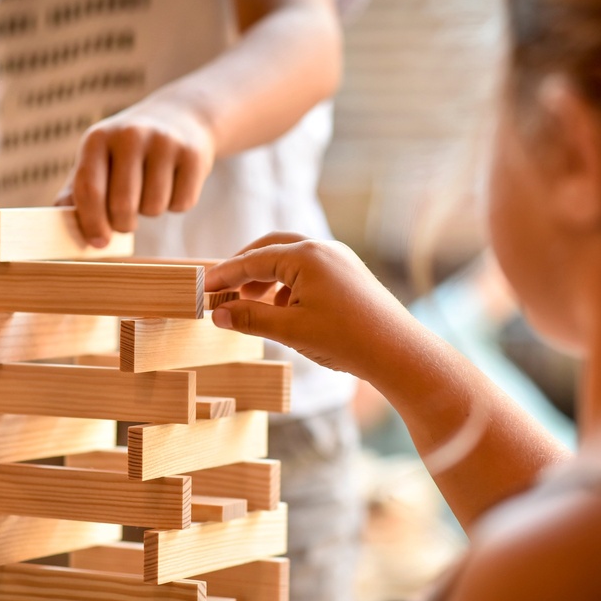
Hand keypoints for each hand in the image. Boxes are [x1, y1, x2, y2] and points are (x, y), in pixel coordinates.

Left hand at [54, 99, 215, 245]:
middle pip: (122, 205)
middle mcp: (130, 135)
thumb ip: (77, 191)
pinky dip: (177, 205)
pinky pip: (182, 203)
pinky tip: (173, 185)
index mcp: (98, 139)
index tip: (98, 243)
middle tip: (126, 222)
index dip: (91, 223)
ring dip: (151, 212)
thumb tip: (61, 225)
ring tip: (150, 193)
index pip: (89, 189)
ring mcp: (165, 143)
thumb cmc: (129, 151)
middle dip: (123, 224)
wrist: (180, 117)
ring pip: (154, 208)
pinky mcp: (194, 155)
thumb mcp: (99, 160)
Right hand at [205, 233, 417, 377]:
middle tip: (222, 289)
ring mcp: (340, 259)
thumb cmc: (346, 339)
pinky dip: (288, 285)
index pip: (252, 260)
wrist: (398, 352)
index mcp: (306, 256)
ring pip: (291, 260)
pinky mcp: (350, 274)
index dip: (224, 275)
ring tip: (249, 303)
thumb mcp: (289, 330)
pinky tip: (282, 310)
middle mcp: (323, 249)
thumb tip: (217, 314)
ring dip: (266, 278)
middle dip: (244, 268)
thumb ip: (249, 318)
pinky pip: (310, 271)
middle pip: (271, 249)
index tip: (202, 288)